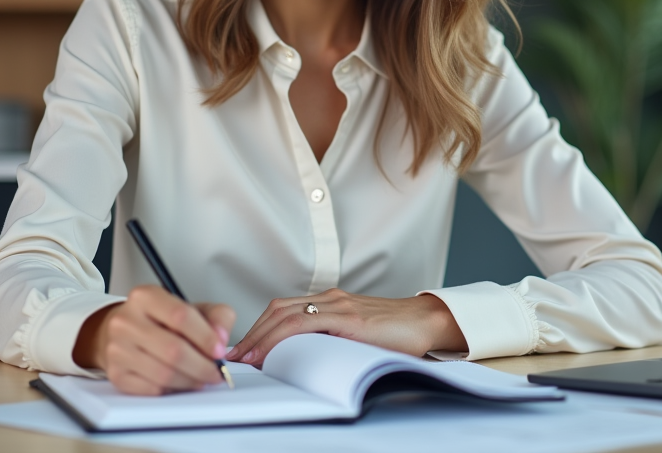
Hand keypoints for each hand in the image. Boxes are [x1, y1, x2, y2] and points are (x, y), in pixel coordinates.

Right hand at [72, 284, 234, 394]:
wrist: (125, 331)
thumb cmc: (161, 321)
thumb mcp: (193, 308)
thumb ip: (217, 316)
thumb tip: (220, 337)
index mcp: (146, 297)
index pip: (180, 316)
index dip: (205, 336)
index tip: (219, 351)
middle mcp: (126, 321)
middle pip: (173, 350)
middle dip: (202, 366)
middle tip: (215, 372)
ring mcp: (117, 348)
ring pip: (163, 374)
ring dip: (190, 381)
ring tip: (201, 378)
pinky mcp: (115, 373)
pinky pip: (151, 389)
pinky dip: (172, 390)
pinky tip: (180, 382)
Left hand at [225, 288, 466, 366]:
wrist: (427, 321)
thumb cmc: (396, 332)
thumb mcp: (356, 336)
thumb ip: (332, 340)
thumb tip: (303, 362)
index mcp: (330, 302)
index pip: (283, 310)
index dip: (259, 329)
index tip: (243, 350)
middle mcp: (330, 299)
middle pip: (277, 310)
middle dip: (252, 334)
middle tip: (234, 357)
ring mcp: (339, 306)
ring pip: (287, 315)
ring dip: (261, 337)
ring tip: (247, 358)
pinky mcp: (350, 318)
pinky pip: (307, 323)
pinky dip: (283, 337)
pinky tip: (274, 352)